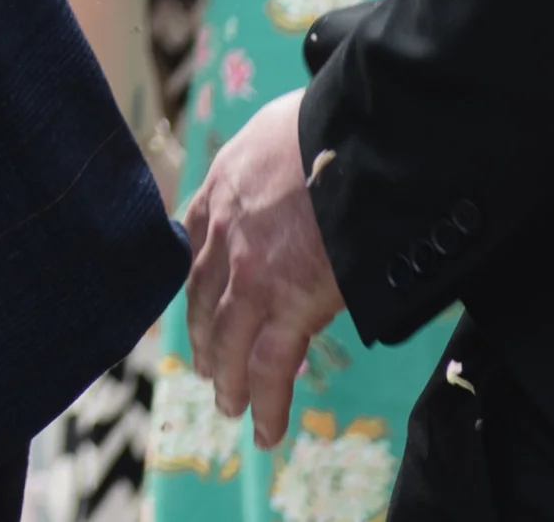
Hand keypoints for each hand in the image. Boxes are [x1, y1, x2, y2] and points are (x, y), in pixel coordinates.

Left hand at [182, 91, 348, 448]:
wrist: (361, 133)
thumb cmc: (337, 122)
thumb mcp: (282, 128)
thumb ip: (275, 160)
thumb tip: (295, 165)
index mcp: (221, 187)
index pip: (192, 246)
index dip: (194, 283)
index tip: (197, 306)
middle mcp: (224, 232)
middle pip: (203, 299)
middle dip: (204, 337)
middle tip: (205, 367)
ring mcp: (252, 271)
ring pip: (229, 340)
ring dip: (229, 380)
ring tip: (231, 407)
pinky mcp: (289, 302)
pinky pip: (270, 366)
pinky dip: (266, 403)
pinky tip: (266, 430)